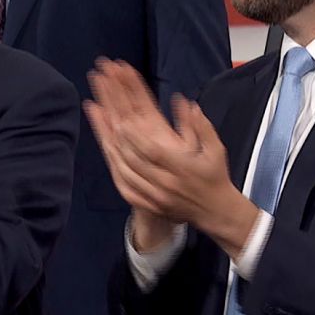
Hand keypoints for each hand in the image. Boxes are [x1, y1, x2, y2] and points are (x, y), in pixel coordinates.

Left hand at [86, 59, 258, 256]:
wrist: (214, 211)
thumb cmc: (214, 175)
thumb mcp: (215, 149)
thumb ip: (200, 125)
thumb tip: (187, 103)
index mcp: (182, 168)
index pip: (153, 151)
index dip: (136, 136)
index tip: (123, 119)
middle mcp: (165, 183)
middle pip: (134, 158)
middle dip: (117, 134)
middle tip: (104, 111)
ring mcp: (155, 195)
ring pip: (126, 171)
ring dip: (111, 146)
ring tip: (100, 125)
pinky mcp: (148, 203)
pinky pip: (126, 185)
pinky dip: (115, 166)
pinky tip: (107, 149)